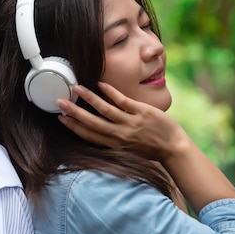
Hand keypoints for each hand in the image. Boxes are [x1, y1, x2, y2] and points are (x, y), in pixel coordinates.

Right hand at [57, 82, 187, 161]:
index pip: (89, 135)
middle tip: (60, 102)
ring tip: (76, 88)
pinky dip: (110, 92)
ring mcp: (131, 123)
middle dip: (74, 112)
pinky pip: (122, 101)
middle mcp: (120, 135)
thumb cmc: (151, 149)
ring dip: (89, 98)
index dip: (73, 126)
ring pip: (105, 110)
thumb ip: (113, 138)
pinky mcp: (142, 112)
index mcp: (115, 144)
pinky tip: (100, 84)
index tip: (61, 117)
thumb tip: (98, 128)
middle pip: (92, 122)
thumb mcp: (127, 148)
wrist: (174, 149)